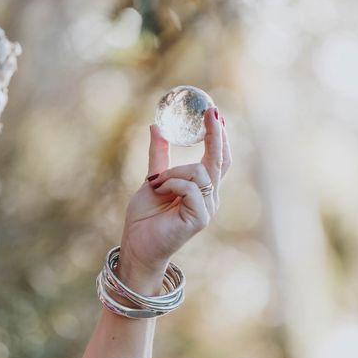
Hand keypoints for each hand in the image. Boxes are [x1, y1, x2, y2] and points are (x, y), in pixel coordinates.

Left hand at [119, 107, 231, 277]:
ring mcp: (207, 208)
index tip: (214, 112)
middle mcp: (208, 197)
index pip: (218, 158)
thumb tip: (157, 127)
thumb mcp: (152, 178)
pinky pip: (190, 188)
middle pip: (220, 161)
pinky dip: (172, 184)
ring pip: (199, 172)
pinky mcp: (201, 218)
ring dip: (173, 172)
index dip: (219, 136)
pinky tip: (159, 191)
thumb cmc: (145, 218)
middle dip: (217, 135)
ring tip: (156, 184)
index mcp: (200, 188)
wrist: (137, 245)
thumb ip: (159, 156)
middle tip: (211, 112)